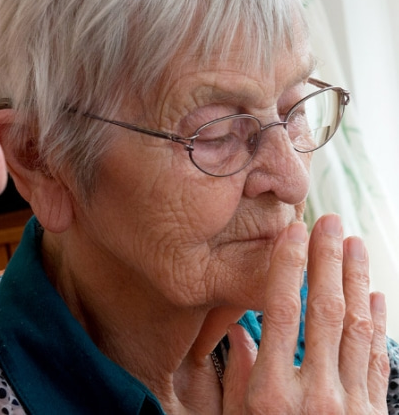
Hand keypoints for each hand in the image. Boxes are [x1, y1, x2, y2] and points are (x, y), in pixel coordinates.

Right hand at [223, 214, 389, 413]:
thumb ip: (238, 376)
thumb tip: (242, 331)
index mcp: (271, 394)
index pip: (281, 313)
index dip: (288, 268)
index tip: (293, 232)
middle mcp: (313, 395)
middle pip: (324, 312)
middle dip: (327, 261)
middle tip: (329, 221)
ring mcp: (349, 405)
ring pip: (357, 328)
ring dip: (358, 280)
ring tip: (355, 244)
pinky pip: (378, 359)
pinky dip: (379, 323)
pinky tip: (377, 294)